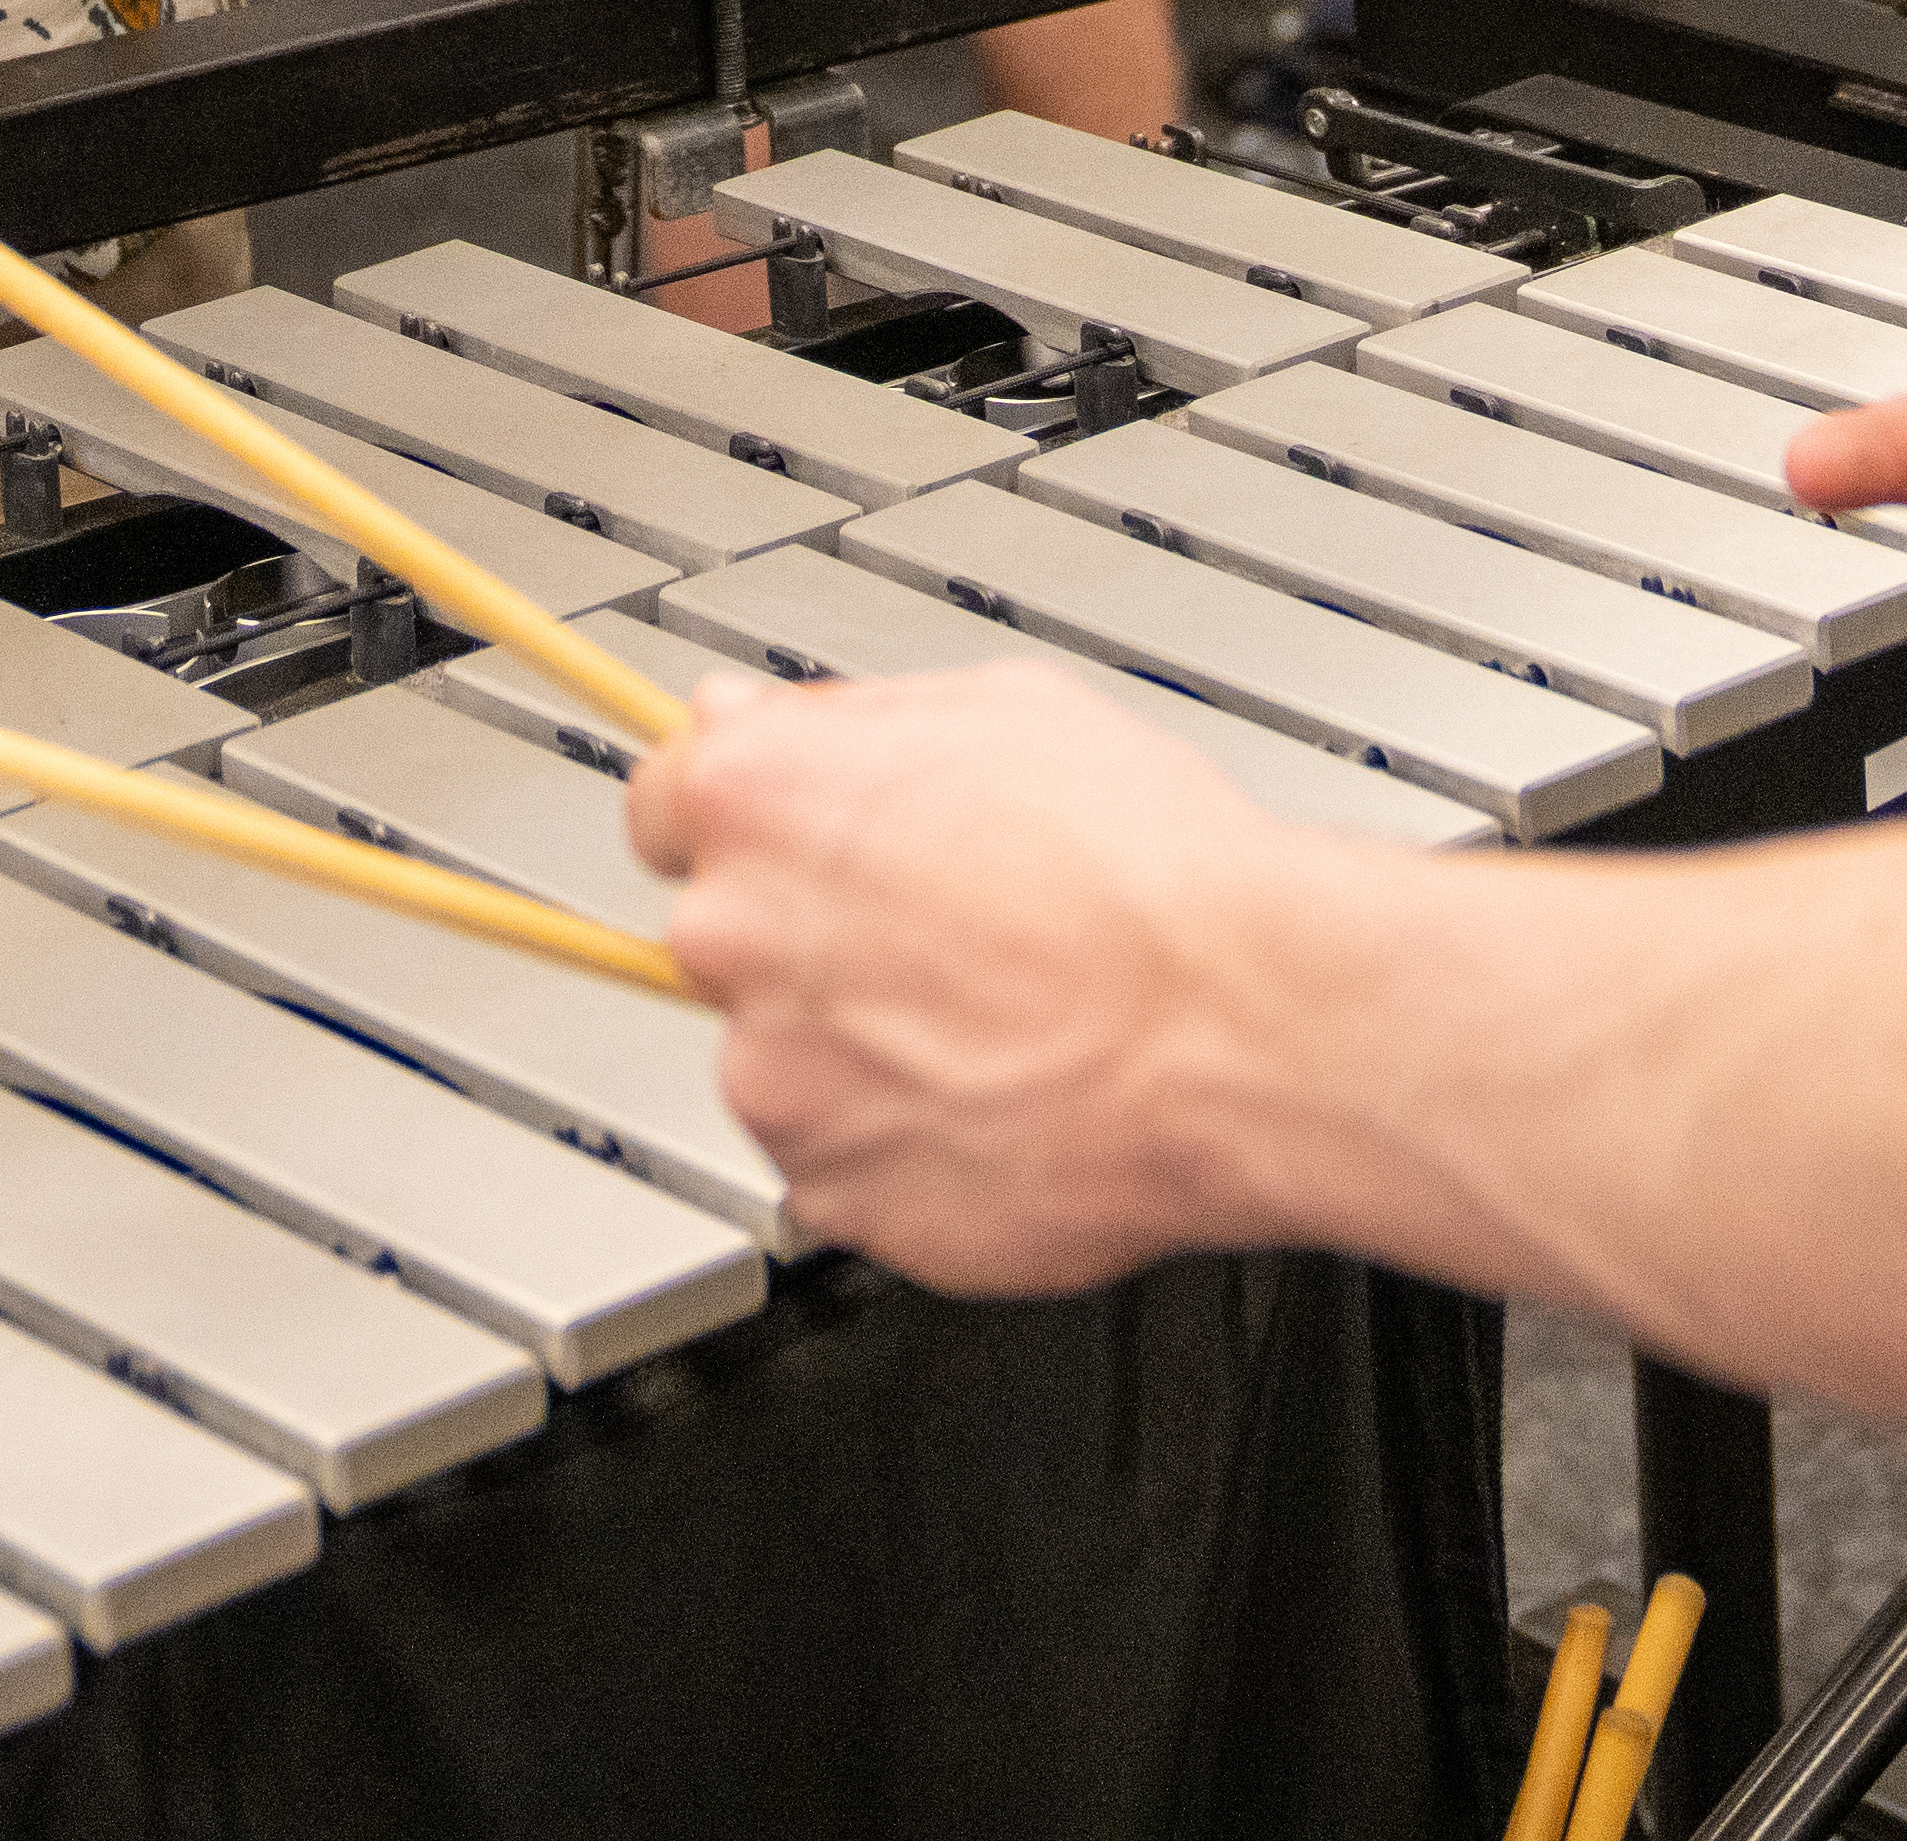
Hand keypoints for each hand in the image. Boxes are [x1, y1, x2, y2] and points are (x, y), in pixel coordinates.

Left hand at [634, 666, 1287, 1286]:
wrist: (1242, 1033)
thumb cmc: (1150, 873)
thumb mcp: (1006, 709)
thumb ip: (845, 720)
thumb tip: (758, 719)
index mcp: (766, 800)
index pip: (665, 800)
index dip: (741, 816)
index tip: (781, 835)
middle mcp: (741, 941)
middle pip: (729, 936)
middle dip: (815, 935)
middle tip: (946, 936)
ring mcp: (779, 1084)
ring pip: (788, 1058)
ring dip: (860, 1049)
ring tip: (997, 1028)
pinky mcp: (834, 1196)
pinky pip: (842, 1162)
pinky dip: (903, 1143)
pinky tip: (1000, 1101)